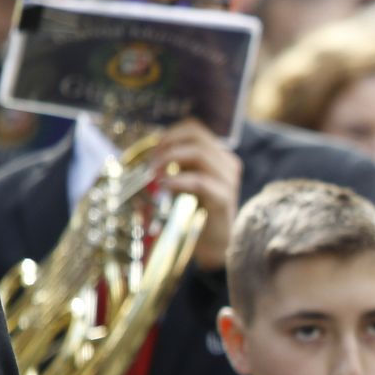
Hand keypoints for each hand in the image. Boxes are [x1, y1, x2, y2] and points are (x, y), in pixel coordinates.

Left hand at [150, 119, 241, 271]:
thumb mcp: (183, 182)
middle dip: (168, 143)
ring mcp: (228, 181)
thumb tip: (146, 152)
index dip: (170, 133)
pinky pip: (200, 181)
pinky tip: (164, 186)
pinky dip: (178, 180)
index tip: (152, 148)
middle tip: (151, 160)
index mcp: (218, 156)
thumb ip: (173, 165)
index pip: (194, 128)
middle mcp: (227, 164)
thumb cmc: (195, 213)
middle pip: (196, 135)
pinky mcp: (224, 199)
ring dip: (170, 158)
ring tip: (154, 173)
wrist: (213, 246)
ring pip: (200, 153)